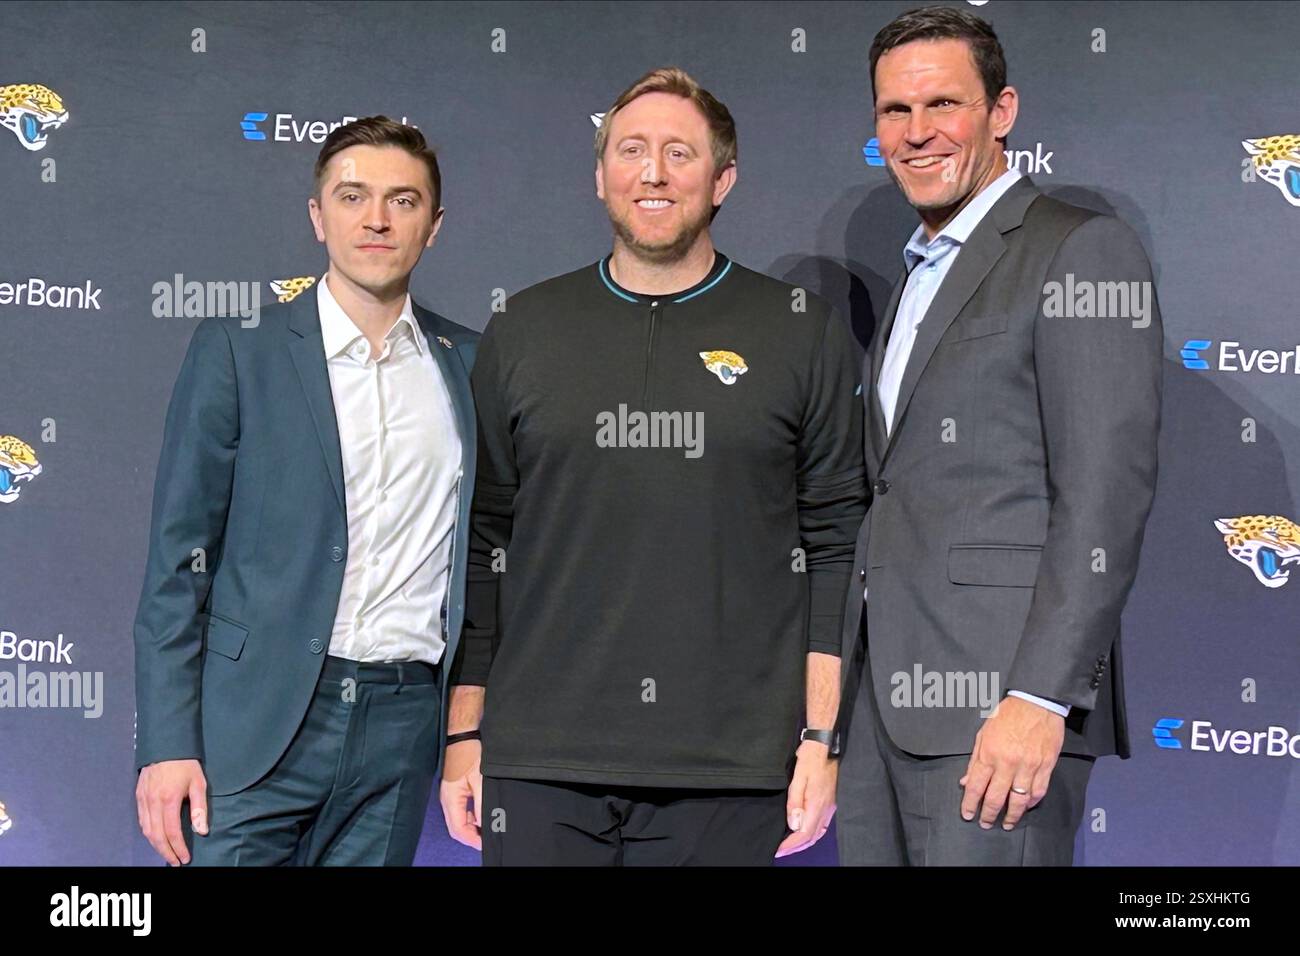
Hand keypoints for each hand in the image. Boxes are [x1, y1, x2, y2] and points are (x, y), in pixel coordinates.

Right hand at [136, 758, 206, 865]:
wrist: (166, 744)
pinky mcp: (138, 796)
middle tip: (175, 862)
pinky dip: (148, 833)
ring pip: (146, 830)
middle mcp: (152, 802)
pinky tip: (157, 838)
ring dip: (156, 845)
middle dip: (166, 852)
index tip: (184, 858)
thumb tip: (201, 831)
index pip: (171, 832)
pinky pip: (142, 820)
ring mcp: (143, 799)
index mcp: (169, 799)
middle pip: (156, 836)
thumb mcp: (199, 783)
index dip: (178, 848)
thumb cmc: (185, 763)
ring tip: (168, 853)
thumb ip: (200, 808)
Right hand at [439, 740, 482, 848]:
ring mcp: (449, 796)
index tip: (485, 843)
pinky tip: (478, 814)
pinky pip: (459, 811)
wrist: (461, 737)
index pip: (458, 829)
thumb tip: (486, 823)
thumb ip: (482, 803)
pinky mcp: (454, 791)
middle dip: (471, 836)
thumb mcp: (479, 780)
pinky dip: (469, 817)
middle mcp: (447, 800)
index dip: (472, 839)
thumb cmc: (468, 754)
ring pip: (457, 821)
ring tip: (485, 828)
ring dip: (470, 827)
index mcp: (451, 799)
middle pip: (456, 828)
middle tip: (486, 839)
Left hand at [775, 740, 837, 857]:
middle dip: (796, 847)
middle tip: (781, 851)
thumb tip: (794, 825)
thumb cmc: (810, 759)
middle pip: (812, 837)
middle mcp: (826, 809)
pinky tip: (805, 832)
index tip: (779, 850)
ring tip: (791, 846)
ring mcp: (829, 807)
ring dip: (804, 842)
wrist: (824, 746)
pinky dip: (812, 834)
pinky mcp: (830, 802)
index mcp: (817, 805)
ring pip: (818, 832)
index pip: (804, 834)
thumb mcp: (798, 778)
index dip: (791, 845)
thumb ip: (795, 803)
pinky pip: (822, 825)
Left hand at [959, 696, 1064, 829]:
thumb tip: (966, 781)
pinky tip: (1025, 807)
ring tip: (1006, 823)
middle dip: (989, 814)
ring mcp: (1029, 766)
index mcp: (990, 753)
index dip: (970, 804)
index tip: (967, 815)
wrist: (1036, 702)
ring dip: (1012, 815)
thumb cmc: (1007, 715)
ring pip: (1019, 800)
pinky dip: (1032, 803)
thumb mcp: (983, 733)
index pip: (976, 786)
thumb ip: (975, 760)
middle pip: (997, 797)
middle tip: (985, 824)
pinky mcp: (1046, 766)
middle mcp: (1008, 763)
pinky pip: (1039, 791)